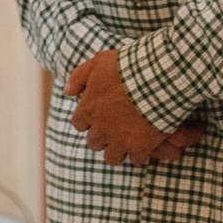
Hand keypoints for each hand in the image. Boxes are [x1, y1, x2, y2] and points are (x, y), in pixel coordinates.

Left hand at [64, 50, 193, 164]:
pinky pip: (135, 160)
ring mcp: (120, 141)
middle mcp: (101, 129)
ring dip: (118, 150)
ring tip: (128, 142)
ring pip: (111, 158)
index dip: (88, 120)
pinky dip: (139, 154)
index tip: (97, 116)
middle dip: (102, 137)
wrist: (155, 79)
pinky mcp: (139, 147)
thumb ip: (79, 76)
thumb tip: (66, 91)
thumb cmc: (126, 67)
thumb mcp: (98, 62)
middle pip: (94, 143)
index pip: (79, 124)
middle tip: (114, 128)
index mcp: (89, 109)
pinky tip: (145, 144)